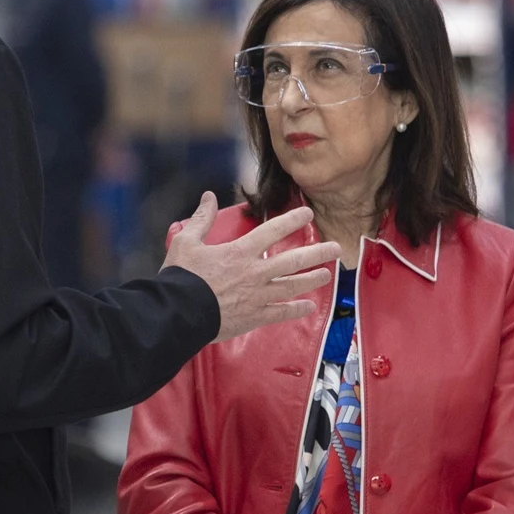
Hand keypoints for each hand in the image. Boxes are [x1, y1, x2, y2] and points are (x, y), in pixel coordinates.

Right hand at [163, 193, 340, 342]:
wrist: (178, 313)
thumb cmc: (180, 277)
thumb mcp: (185, 242)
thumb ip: (201, 219)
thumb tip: (208, 196)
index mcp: (240, 252)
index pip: (273, 230)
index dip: (293, 220)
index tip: (308, 213)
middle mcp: (255, 273)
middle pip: (294, 260)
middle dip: (318, 253)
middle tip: (336, 248)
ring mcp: (257, 296)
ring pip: (293, 286)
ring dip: (312, 279)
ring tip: (327, 274)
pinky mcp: (254, 317)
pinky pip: (281, 313)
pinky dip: (296, 309)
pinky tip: (309, 306)